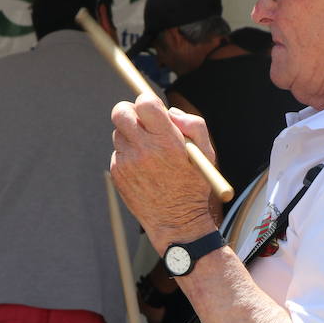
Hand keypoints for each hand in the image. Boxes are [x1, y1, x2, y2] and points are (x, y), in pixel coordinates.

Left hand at [111, 95, 216, 250]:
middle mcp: (143, 150)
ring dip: (131, 136)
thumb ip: (193, 124)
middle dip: (129, 111)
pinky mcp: (118, 174)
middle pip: (121, 112)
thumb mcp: (205, 153)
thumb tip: (169, 112)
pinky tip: (144, 170)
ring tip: (149, 153)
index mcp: (166, 141)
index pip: (144, 103)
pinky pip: (118, 153)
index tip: (151, 107)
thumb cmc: (194, 185)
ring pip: (119, 133)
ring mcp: (127, 162)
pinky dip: (128, 155)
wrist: (177, 222)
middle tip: (140, 120)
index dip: (147, 101)